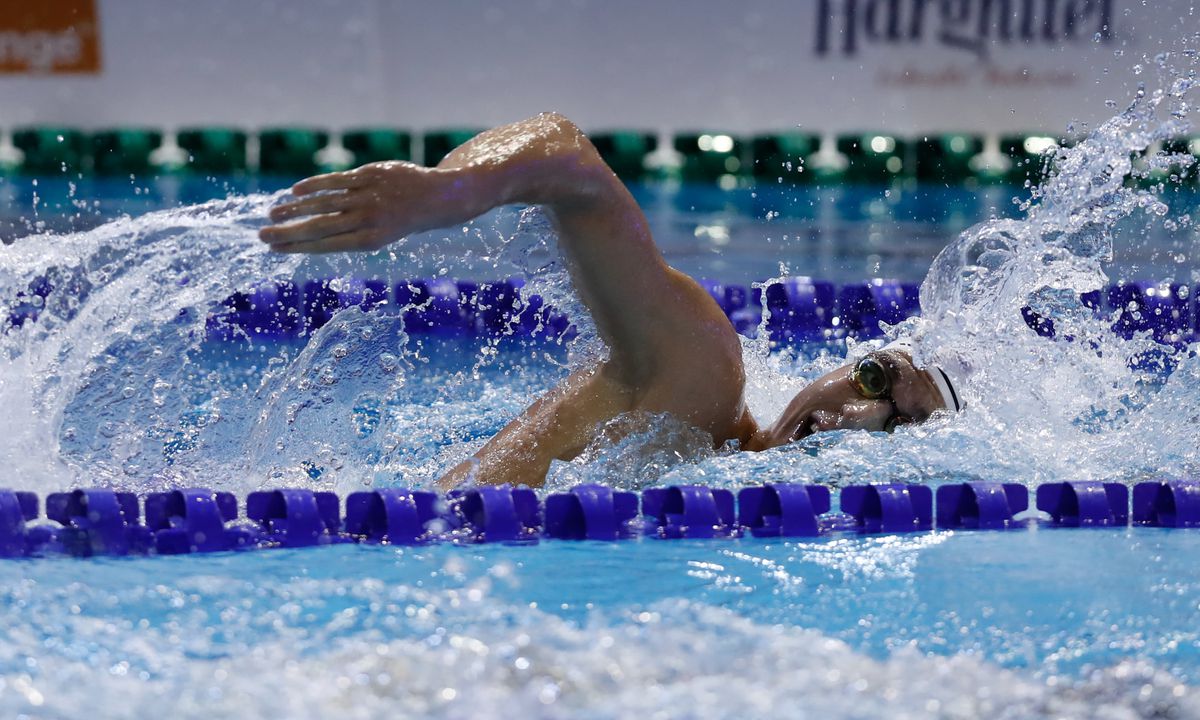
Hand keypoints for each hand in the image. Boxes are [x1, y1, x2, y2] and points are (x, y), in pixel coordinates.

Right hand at [258, 161, 461, 252]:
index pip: (325, 245)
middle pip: (319, 227)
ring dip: (294, 208)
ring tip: (273, 214)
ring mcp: (368, 196)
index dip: (297, 247)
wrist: (437, 198)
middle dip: (288, 233)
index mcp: (369, 241)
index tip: (274, 249)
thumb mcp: (379, 234)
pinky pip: (336, 180)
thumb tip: (308, 234)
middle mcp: (367, 220)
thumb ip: (347, 233)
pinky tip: (294, 191)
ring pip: (323, 203)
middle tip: (262, 236)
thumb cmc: (402, 221)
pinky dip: (314, 185)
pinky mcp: (369, 175)